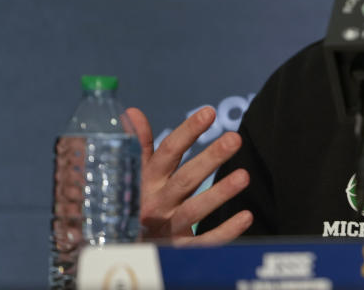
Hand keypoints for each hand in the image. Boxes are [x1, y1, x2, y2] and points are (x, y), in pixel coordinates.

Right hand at [126, 106, 252, 244]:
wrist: (116, 251)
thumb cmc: (134, 202)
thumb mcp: (133, 174)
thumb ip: (138, 146)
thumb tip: (133, 112)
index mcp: (146, 182)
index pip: (167, 152)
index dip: (188, 132)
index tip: (209, 112)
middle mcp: (156, 203)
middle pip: (186, 179)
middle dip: (211, 158)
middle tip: (235, 139)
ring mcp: (167, 228)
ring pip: (194, 211)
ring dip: (219, 193)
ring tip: (244, 176)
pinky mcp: (178, 250)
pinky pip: (204, 242)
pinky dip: (225, 231)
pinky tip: (247, 216)